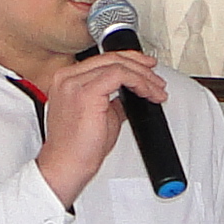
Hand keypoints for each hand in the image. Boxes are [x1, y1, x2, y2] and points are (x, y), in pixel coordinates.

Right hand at [37, 48, 164, 207]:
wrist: (67, 165)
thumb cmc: (77, 148)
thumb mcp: (101, 116)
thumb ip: (112, 101)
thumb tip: (130, 95)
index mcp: (67, 80)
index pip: (102, 60)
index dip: (128, 61)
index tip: (145, 68)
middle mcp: (67, 78)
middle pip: (110, 58)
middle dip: (139, 65)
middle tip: (156, 77)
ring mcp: (74, 83)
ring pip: (117, 65)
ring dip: (143, 76)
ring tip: (156, 89)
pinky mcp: (86, 92)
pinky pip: (120, 75)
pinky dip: (139, 81)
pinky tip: (147, 92)